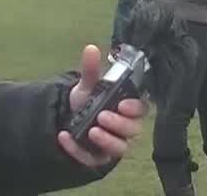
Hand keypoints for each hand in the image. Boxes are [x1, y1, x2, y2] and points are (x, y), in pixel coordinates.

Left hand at [59, 45, 146, 167]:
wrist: (68, 121)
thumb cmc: (87, 102)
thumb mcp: (88, 86)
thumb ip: (91, 70)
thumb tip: (91, 48)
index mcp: (128, 108)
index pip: (142, 109)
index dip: (135, 108)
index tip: (122, 104)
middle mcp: (126, 128)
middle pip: (133, 129)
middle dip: (119, 124)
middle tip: (102, 116)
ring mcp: (113, 145)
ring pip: (120, 148)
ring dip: (107, 141)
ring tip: (92, 131)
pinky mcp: (98, 159)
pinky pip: (92, 159)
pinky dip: (77, 150)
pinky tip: (64, 137)